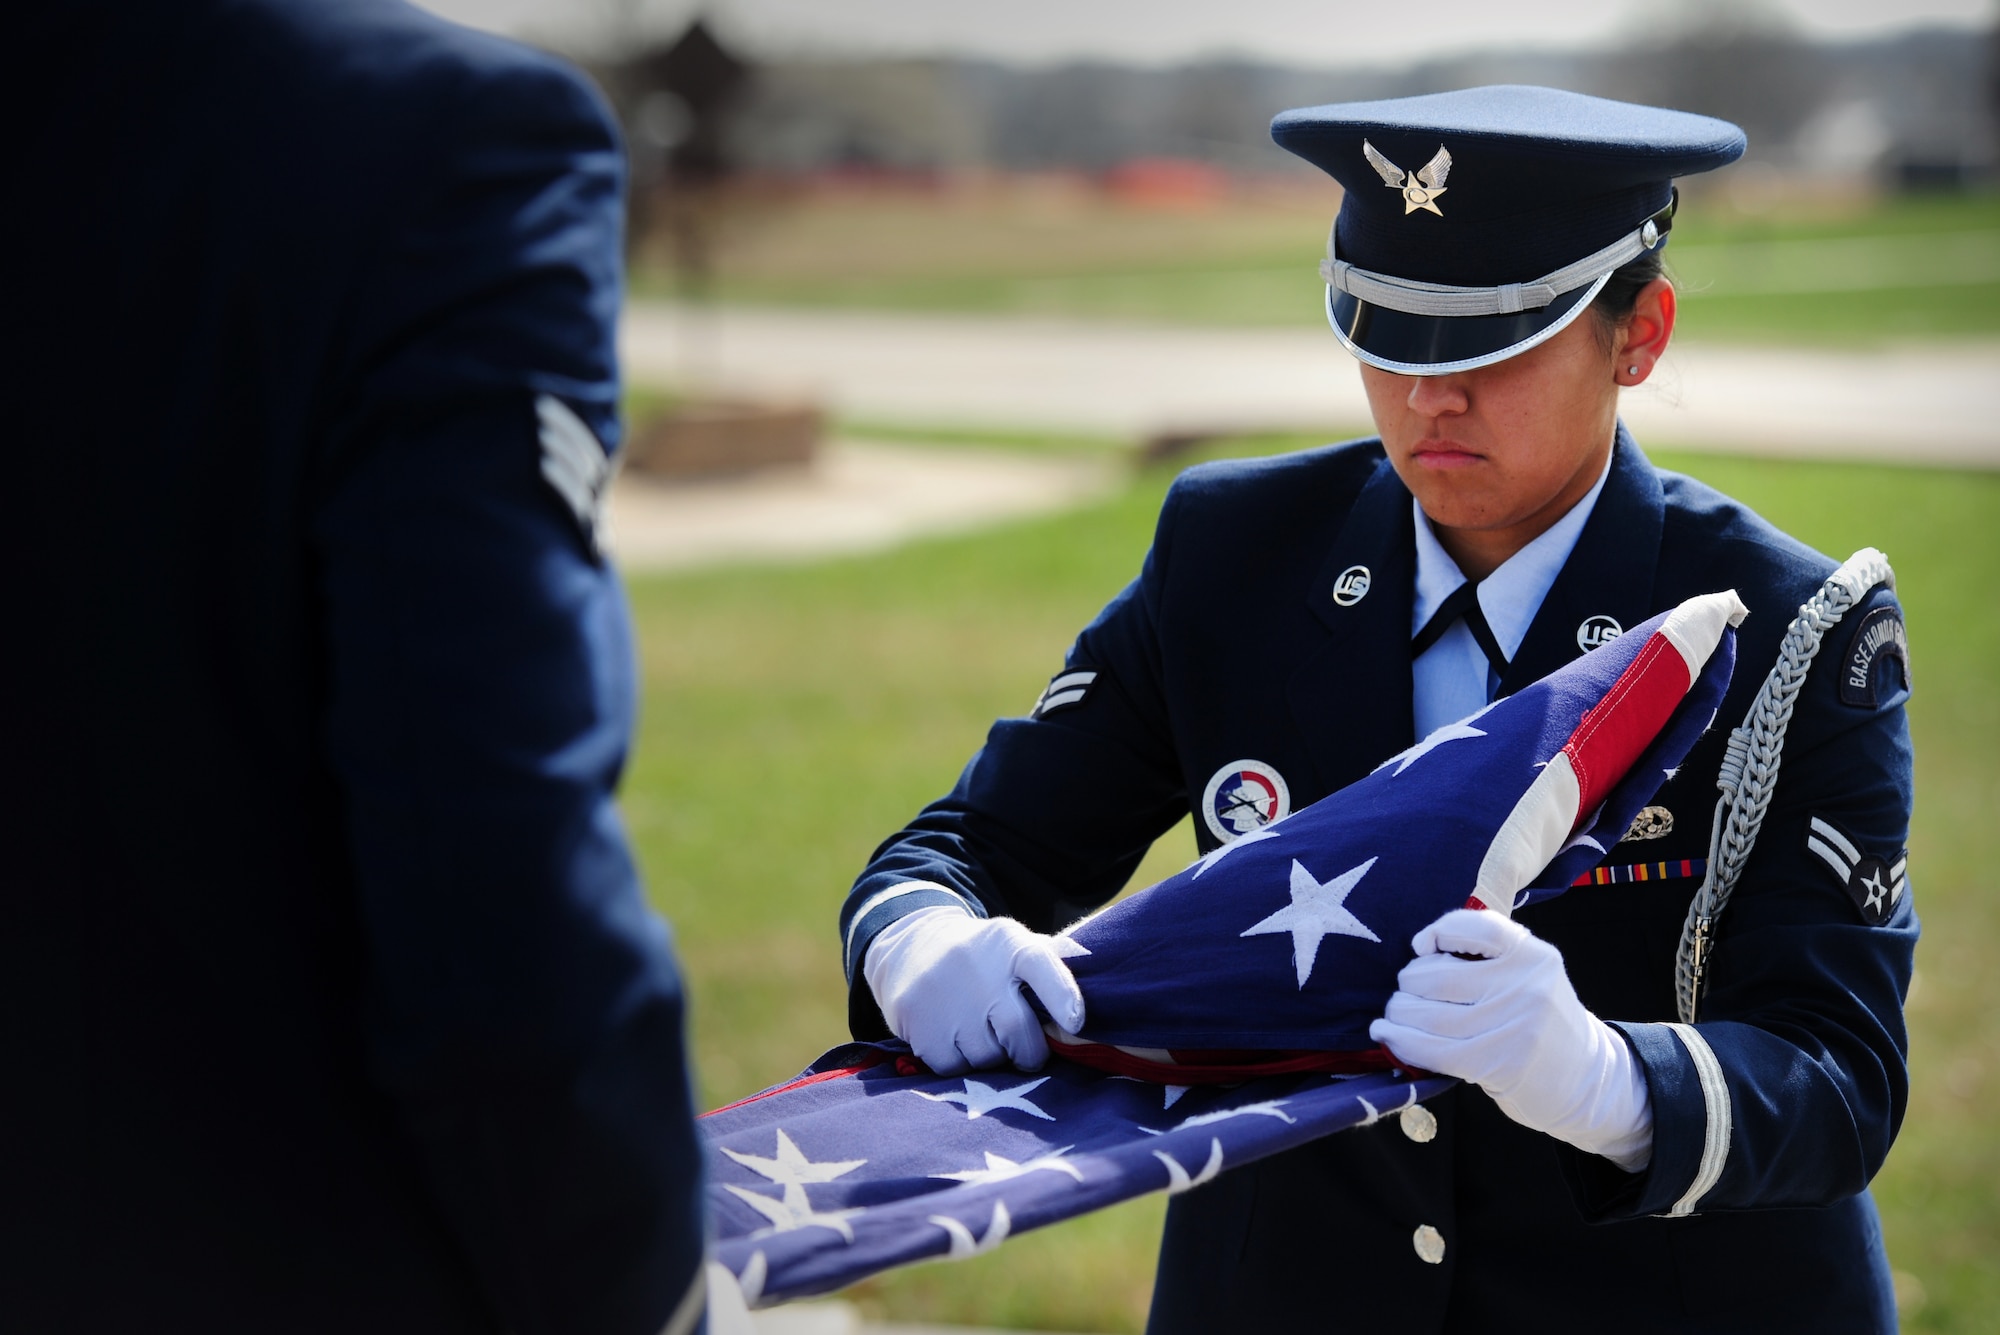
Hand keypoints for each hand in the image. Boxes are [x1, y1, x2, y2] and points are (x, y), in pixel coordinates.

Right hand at [864, 907, 1086, 1075]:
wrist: (910, 945)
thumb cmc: (982, 957)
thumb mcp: (1012, 945)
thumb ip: (1050, 969)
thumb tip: (1097, 997)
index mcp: (1010, 945)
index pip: (1041, 966)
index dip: (1062, 995)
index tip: (1076, 1022)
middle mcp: (978, 969)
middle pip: (1019, 1032)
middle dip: (1028, 1052)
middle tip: (1024, 1049)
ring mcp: (944, 996)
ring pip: (986, 1057)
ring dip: (990, 1056)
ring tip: (980, 1032)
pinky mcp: (917, 1021)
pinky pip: (953, 1067)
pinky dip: (959, 1062)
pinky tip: (953, 1037)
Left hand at [1368, 909, 1652, 1169]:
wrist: (1586, 1078)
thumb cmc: (1540, 1020)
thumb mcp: (1530, 974)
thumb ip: (1488, 955)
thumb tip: (1420, 946)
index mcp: (1532, 954)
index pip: (1475, 926)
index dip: (1438, 931)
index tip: (1422, 947)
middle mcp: (1525, 985)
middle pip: (1438, 975)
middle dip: (1409, 983)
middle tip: (1405, 992)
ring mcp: (1513, 1026)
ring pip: (1429, 1015)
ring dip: (1399, 1014)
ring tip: (1393, 1016)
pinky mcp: (1498, 1064)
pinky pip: (1433, 1049)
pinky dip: (1401, 1041)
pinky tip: (1387, 1035)